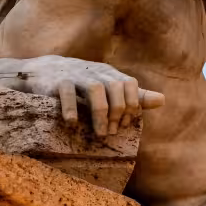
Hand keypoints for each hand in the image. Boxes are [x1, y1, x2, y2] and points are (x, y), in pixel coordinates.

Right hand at [3, 55, 164, 135]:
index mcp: (110, 73)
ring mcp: (76, 74)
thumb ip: (134, 95)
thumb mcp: (108, 87)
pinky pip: (66, 92)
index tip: (125, 125)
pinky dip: (71, 108)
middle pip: (116, 87)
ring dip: (100, 114)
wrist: (43, 71)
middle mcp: (96, 72)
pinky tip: (73, 123)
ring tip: (100, 134)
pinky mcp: (57, 81)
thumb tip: (163, 100)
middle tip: (112, 133)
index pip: (130, 84)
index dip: (132, 104)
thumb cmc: (80, 83)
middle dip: (118, 112)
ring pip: (96, 90)